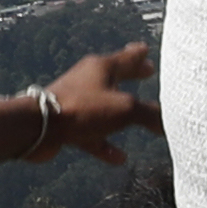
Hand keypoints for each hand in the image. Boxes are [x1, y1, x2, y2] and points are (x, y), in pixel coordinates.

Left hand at [25, 44, 154, 163]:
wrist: (39, 127)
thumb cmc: (82, 109)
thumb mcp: (125, 109)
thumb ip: (149, 114)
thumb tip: (167, 123)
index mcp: (102, 68)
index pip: (127, 57)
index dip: (140, 56)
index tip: (147, 50)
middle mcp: (88, 80)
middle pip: (116, 77)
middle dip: (132, 76)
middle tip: (147, 72)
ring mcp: (76, 102)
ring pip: (104, 105)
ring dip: (121, 112)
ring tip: (137, 119)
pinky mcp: (67, 124)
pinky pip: (93, 133)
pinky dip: (106, 144)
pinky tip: (119, 157)